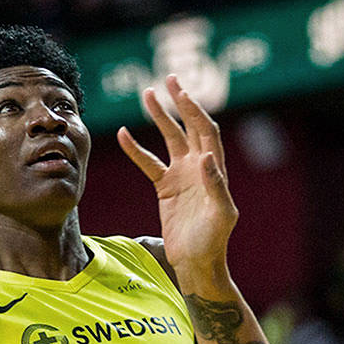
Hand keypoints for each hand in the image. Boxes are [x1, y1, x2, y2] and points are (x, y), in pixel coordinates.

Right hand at [118, 74, 236, 278]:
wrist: (196, 262)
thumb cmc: (213, 241)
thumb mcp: (221, 215)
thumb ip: (216, 186)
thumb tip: (206, 157)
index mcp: (215, 170)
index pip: (206, 132)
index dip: (195, 112)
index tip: (182, 95)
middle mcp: (199, 167)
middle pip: (189, 127)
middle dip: (179, 103)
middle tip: (168, 80)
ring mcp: (182, 176)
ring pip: (169, 139)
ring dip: (159, 117)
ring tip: (146, 94)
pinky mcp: (166, 187)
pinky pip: (149, 163)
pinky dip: (136, 149)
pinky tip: (123, 134)